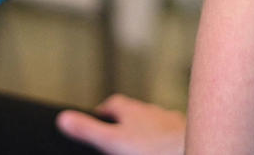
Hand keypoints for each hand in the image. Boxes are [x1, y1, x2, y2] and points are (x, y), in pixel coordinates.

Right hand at [56, 94, 185, 154]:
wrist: (190, 150)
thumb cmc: (153, 148)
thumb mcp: (112, 142)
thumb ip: (88, 130)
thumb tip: (63, 118)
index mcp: (131, 110)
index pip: (113, 103)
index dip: (103, 112)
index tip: (98, 118)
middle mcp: (151, 111)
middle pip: (134, 112)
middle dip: (126, 121)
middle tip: (118, 133)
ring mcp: (169, 121)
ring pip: (155, 121)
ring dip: (147, 129)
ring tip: (142, 143)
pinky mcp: (184, 133)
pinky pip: (171, 133)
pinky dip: (165, 139)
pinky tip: (164, 148)